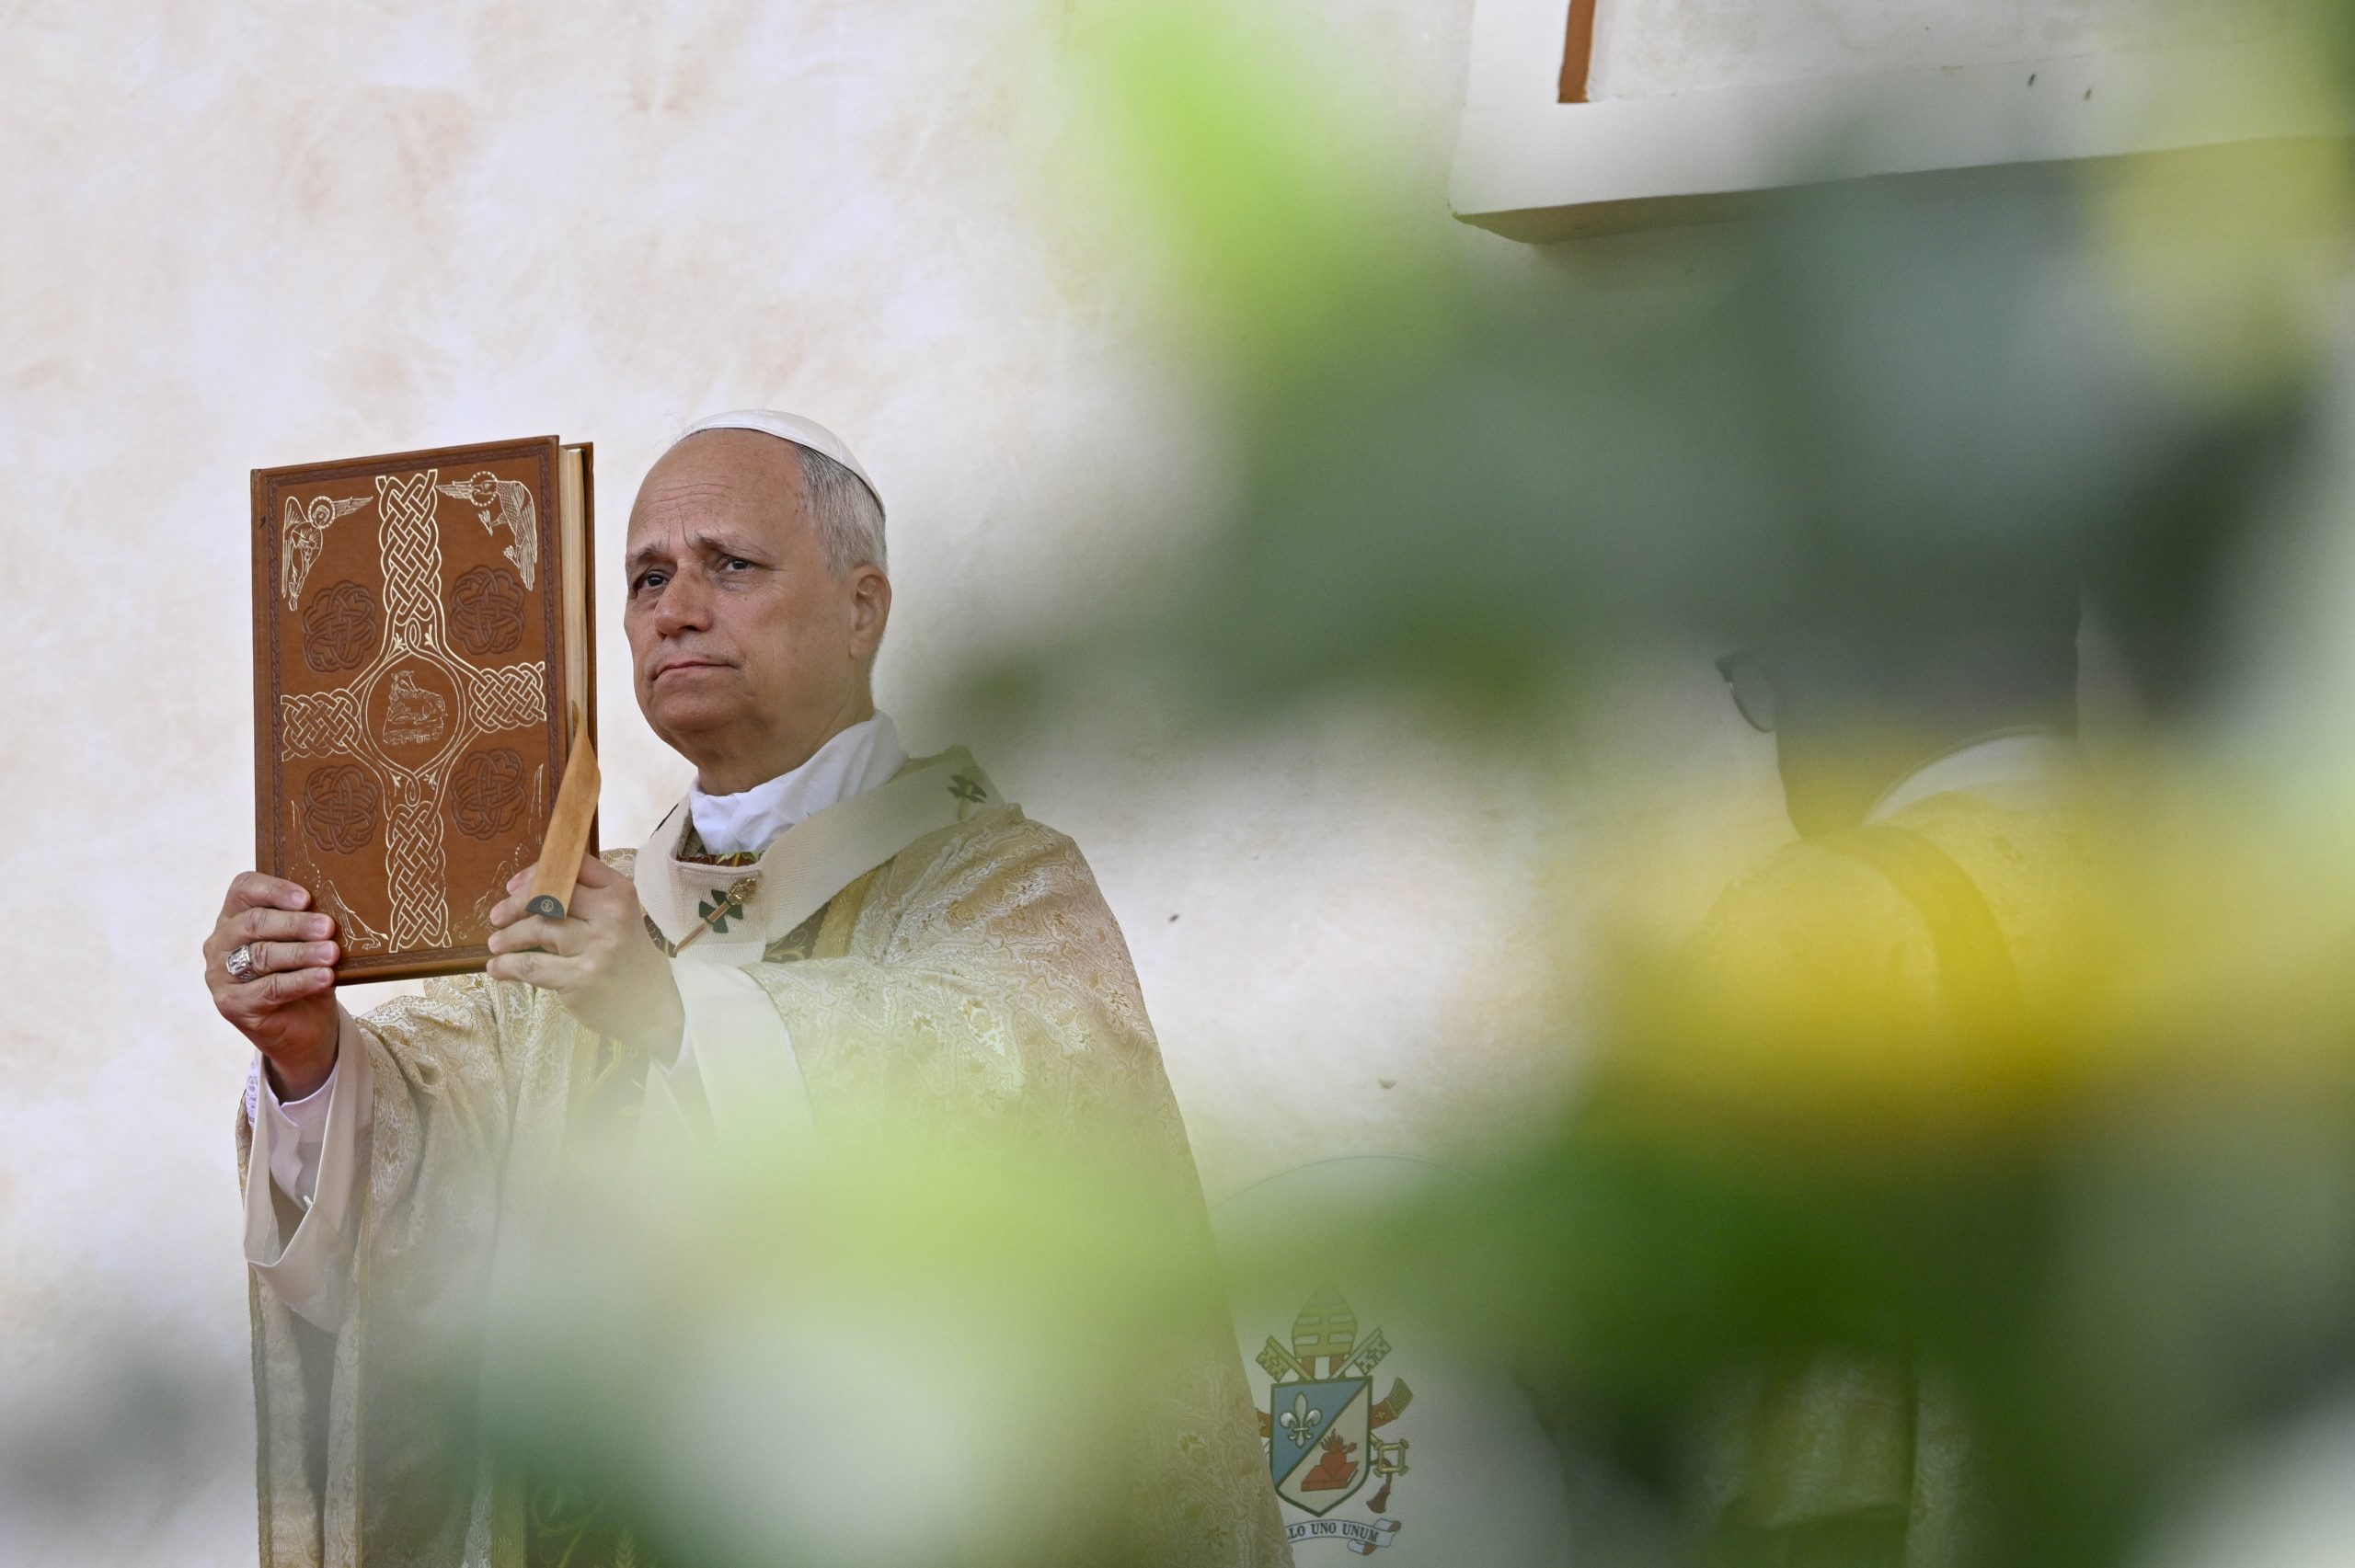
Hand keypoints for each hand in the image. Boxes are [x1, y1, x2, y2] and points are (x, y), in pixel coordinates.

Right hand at [205, 873, 339, 1100]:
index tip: (306, 897)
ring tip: (332, 953)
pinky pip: (268, 989)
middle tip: (328, 927)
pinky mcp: (231, 1004)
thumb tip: (337, 906)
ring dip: (301, 953)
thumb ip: (312, 925)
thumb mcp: (310, 943)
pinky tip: (324, 977)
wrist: (305, 1026)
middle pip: (253, 923)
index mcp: (236, 916)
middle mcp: (221, 942)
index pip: (243, 889)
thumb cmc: (306, 972)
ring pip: (261, 956)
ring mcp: (220, 974)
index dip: (273, 889)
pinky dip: (300, 981)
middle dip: (294, 924)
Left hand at [486, 854, 682, 1056]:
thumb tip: (522, 889)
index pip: (572, 868)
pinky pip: (532, 965)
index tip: (515, 886)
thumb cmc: (627, 956)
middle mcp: (610, 915)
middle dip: (514, 905)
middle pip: (549, 897)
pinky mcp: (580, 978)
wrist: (652, 1003)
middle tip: (497, 917)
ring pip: (537, 930)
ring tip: (497, 944)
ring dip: (508, 937)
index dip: (536, 873)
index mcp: (619, 893)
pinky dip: (507, 965)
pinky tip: (498, 968)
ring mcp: (596, 948)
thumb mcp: (618, 917)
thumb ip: (585, 899)